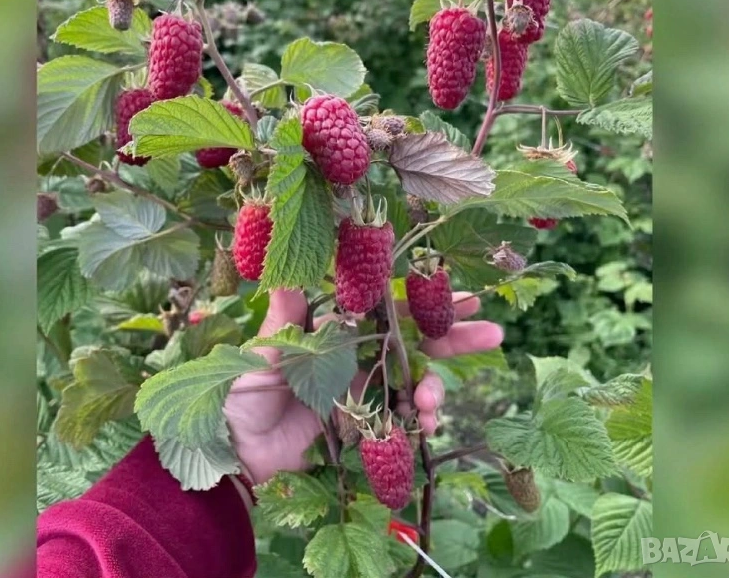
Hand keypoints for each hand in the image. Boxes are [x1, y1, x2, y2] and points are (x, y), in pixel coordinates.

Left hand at [224, 289, 502, 484]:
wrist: (237, 456)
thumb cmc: (243, 396)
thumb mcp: (263, 354)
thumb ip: (284, 319)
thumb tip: (285, 273)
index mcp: (336, 332)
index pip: (388, 310)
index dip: (424, 302)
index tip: (460, 292)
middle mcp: (356, 357)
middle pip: (414, 344)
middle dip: (454, 339)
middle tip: (492, 332)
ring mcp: (363, 393)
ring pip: (413, 384)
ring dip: (433, 390)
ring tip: (431, 404)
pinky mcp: (364, 428)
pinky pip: (401, 424)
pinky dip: (417, 425)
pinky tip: (423, 429)